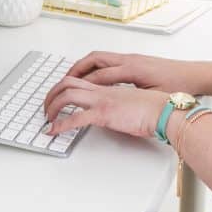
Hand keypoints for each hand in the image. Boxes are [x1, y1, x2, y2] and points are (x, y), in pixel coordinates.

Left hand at [44, 78, 169, 138]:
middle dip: (51, 94)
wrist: (165, 111)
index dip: (64, 87)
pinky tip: (53, 131)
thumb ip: (118, 108)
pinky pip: (75, 118)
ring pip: (67, 95)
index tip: (57, 97)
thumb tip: (113, 118)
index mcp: (108, 88)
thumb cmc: (154, 110)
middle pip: (67, 83)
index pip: (79, 80)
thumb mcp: (130, 106)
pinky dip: (60, 125)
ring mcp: (101, 101)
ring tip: (46, 119)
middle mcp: (102, 91)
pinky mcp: (104, 114)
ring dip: (52, 107)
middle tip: (46, 108)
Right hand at [65, 51, 209, 93]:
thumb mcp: (154, 98)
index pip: (98, 77)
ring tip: (69, 80)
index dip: (81, 87)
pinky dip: (93, 68)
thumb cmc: (179, 86)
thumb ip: (131, 103)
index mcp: (132, 69)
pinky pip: (107, 61)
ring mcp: (130, 59)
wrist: (197, 76)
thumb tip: (114, 110)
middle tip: (60, 85)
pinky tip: (90, 78)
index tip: (68, 99)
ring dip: (81, 68)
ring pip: (97, 58)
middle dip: (73, 72)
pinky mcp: (133, 61)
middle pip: (92, 61)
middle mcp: (128, 60)